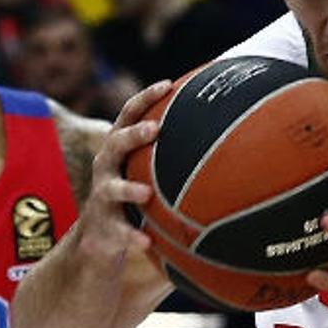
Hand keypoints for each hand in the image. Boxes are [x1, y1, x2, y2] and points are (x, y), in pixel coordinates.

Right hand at [70, 80, 171, 283]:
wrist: (97, 242)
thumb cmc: (133, 198)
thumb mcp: (148, 172)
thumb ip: (174, 154)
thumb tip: (229, 132)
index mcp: (119, 151)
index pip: (128, 116)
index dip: (145, 99)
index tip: (167, 85)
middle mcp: (106, 169)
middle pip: (114, 144)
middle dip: (133, 135)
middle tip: (155, 129)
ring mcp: (102, 199)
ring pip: (109, 190)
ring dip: (127, 189)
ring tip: (145, 194)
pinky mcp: (102, 228)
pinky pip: (117, 232)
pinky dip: (130, 237)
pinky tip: (146, 242)